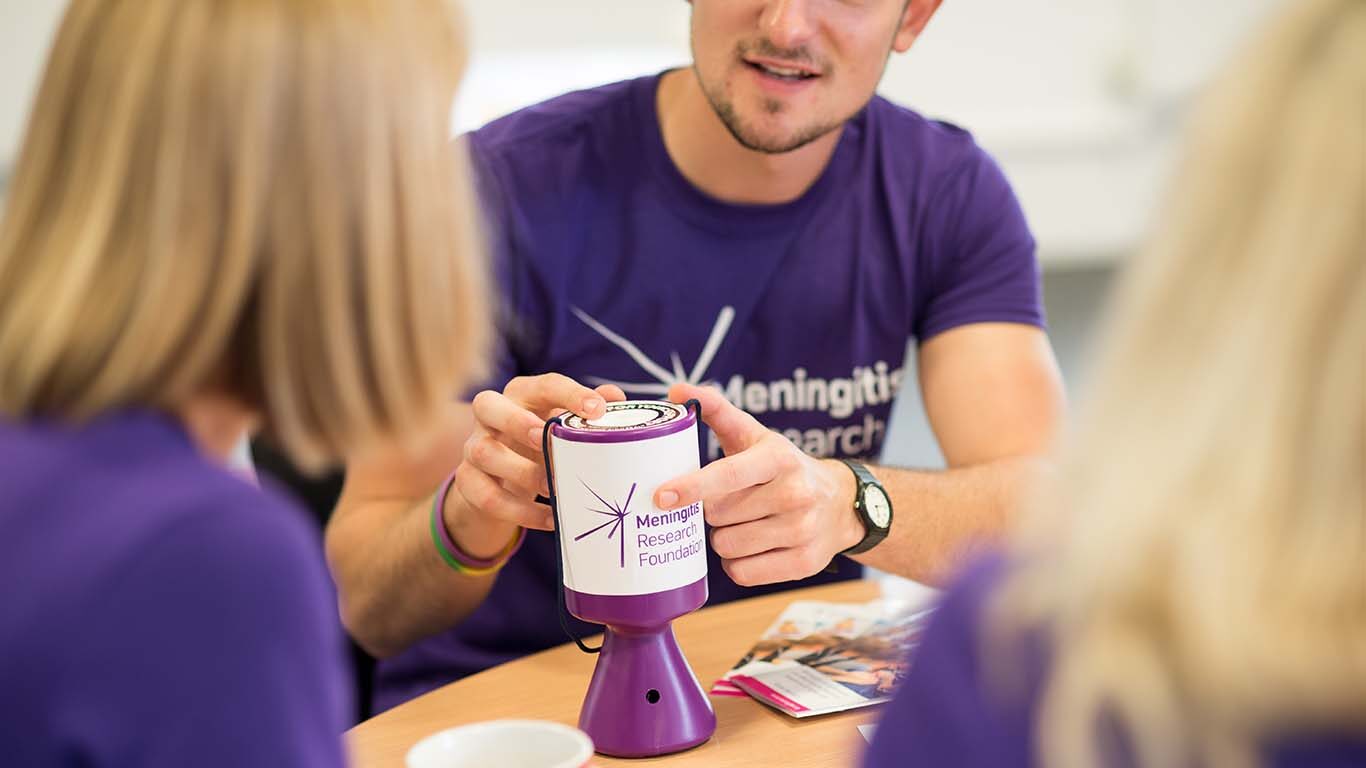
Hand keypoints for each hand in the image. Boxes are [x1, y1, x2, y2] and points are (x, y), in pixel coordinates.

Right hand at [454, 375, 624, 535]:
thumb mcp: (562, 427)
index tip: (597, 410)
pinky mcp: (468, 482)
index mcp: (521, 395)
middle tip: (546, 440)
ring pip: (483, 452)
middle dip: (517, 422)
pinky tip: (550, 518)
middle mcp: (490, 415)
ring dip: (520, 471)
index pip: (542, 384)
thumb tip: (615, 395)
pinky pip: (487, 496)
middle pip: (487, 404)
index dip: (569, 394)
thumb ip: (587, 411)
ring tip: (552, 488)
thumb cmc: (540, 445)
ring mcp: (473, 447)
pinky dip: (520, 511)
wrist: (501, 482)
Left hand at [656, 383, 863, 585]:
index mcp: (778, 458)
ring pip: (728, 546)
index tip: (662, 496)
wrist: (840, 503)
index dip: (693, 486)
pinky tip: (754, 547)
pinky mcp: (804, 563)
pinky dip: (738, 563)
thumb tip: (676, 389)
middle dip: (714, 511)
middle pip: (719, 515)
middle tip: (732, 502)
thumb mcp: (755, 436)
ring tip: (744, 523)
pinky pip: (743, 573)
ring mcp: (802, 531)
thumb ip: (716, 410)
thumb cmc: (783, 467)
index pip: (728, 474)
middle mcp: (795, 493)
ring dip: (724, 538)